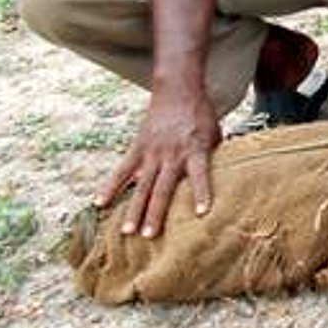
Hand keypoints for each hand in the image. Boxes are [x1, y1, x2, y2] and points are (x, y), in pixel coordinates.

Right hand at [95, 90, 219, 238]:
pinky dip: (110, 186)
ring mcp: (152, 152)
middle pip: (163, 187)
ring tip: (127, 231)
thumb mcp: (215, 133)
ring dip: (134, 208)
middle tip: (150, 236)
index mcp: (196, 150)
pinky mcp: (138, 148)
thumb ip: (216, 156)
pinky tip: (99, 203)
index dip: (201, 193)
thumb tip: (227, 179)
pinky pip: (122, 170)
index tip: (202, 213)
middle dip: (156, 213)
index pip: (200, 174)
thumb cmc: (201, 115)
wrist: (178, 90)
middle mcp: (172, 154)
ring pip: (141, 185)